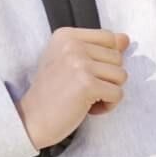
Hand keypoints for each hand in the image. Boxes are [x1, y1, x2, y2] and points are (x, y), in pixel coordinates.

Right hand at [18, 28, 129, 148]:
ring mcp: (79, 64)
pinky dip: (107, 106)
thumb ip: (97, 48)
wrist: (30, 120)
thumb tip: (125, 39)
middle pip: (118, 57)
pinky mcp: (87, 84)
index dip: (105, 60)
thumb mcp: (70, 62)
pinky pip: (118, 94)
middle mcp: (72, 45)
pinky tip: (87, 109)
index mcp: (66, 35)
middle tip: (82, 89)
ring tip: (85, 98)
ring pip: (121, 76)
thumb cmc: (52, 93)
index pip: (110, 38)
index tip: (84, 73)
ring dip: (107, 92)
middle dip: (106, 78)